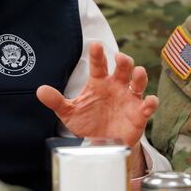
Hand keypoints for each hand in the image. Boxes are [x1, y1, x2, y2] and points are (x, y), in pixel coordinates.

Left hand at [36, 42, 158, 147]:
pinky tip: (149, 102)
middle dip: (124, 61)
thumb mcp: (69, 113)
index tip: (95, 45)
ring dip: (140, 76)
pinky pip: (148, 105)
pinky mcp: (139, 114)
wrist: (100, 144)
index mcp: (99, 82)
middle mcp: (116, 86)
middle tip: (120, 58)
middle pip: (123, 68)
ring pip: (139, 82)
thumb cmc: (87, 122)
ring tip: (137, 73)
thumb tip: (40, 91)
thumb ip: (57, 101)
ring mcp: (129, 98)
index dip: (97, 55)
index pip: (98, 64)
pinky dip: (151, 103)